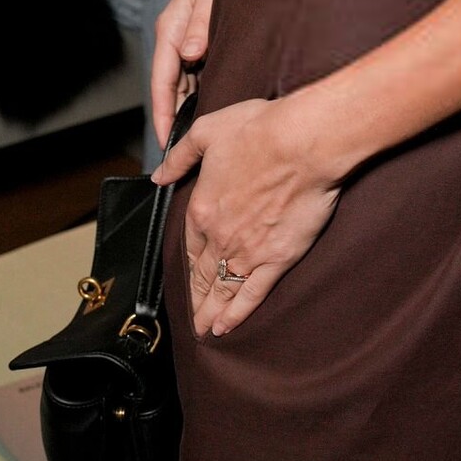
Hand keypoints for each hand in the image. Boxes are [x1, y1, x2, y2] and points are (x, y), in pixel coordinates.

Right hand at [151, 0, 236, 144]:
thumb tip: (190, 56)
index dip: (163, 115)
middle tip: (179, 157)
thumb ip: (202, 22)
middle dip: (172, 120)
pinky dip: (199, 91)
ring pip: (183, 81)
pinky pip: (195, 70)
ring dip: (186, 109)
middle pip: (170, 87)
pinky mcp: (202, 32)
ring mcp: (188, 34)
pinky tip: (211, 108)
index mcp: (172, 27)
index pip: (162, 81)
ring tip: (194, 143)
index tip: (165, 146)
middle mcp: (176, 33)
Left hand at [153, 94, 340, 337]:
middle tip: (192, 319)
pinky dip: (237, 313)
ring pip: (223, 289)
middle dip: (197, 297)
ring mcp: (247, 251)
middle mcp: (219, 235)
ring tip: (204, 330)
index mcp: (202, 207)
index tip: (190, 275)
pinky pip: (252, 294)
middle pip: (204, 272)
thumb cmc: (259, 130)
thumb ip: (180, 156)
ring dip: (210, 312)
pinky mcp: (276, 259)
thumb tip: (159, 174)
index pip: (190, 243)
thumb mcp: (207, 132)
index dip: (190, 262)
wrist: (302, 143)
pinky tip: (227, 327)